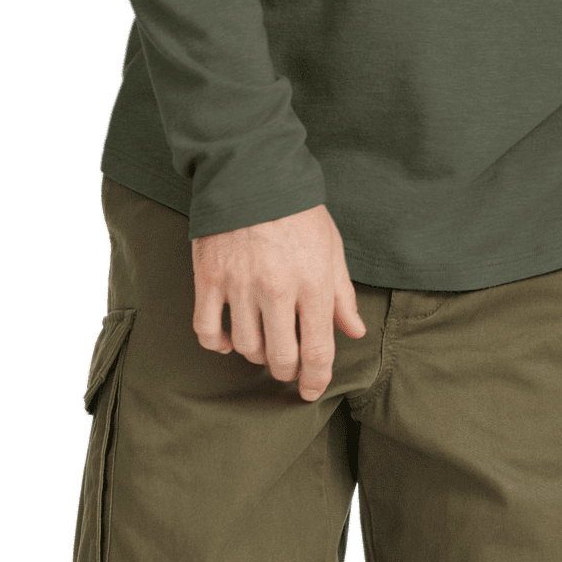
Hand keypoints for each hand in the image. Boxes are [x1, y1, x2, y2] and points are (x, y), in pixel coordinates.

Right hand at [191, 203, 366, 401]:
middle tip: (287, 364)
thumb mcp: (331, 247)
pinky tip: (229, 338)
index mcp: (313, 283)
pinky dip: (219, 343)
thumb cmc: (297, 210)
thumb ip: (342, 294)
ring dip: (256, 354)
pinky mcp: (209, 278)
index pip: (316, 351)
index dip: (315, 380)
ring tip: (263, 342)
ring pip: (246, 347)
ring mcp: (240, 285)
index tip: (311, 390)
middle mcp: (277, 289)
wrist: (252, 172)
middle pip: (280, 357)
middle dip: (287, 369)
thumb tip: (354, 330)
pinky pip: (207, 329)